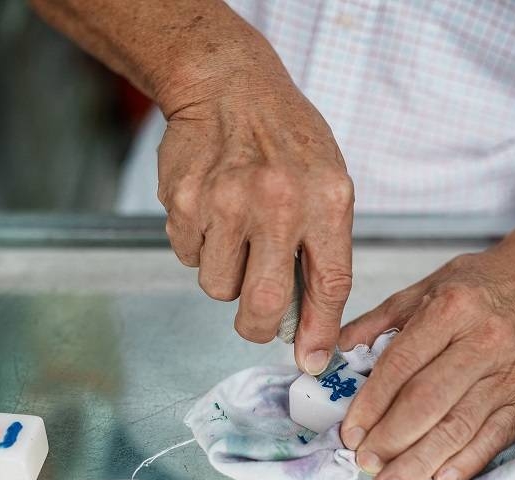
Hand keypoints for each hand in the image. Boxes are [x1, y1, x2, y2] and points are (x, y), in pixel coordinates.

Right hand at [157, 75, 353, 373]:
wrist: (228, 85)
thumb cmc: (286, 139)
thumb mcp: (328, 183)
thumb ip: (323, 250)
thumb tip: (308, 326)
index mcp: (326, 199)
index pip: (329, 284)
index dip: (320, 332)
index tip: (312, 360)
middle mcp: (277, 202)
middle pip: (265, 303)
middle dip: (259, 327)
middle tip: (257, 322)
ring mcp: (226, 201)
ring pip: (219, 287)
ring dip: (226, 278)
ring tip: (236, 236)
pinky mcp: (184, 201)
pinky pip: (189, 258)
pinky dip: (199, 249)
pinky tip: (212, 213)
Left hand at [338, 248, 514, 479]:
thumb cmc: (475, 289)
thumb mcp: (422, 290)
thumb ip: (377, 324)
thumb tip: (332, 355)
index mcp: (452, 309)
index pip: (403, 364)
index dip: (372, 403)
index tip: (350, 433)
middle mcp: (484, 341)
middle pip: (430, 400)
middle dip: (392, 439)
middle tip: (364, 465)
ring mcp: (509, 374)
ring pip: (460, 426)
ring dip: (421, 462)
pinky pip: (495, 437)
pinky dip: (467, 462)